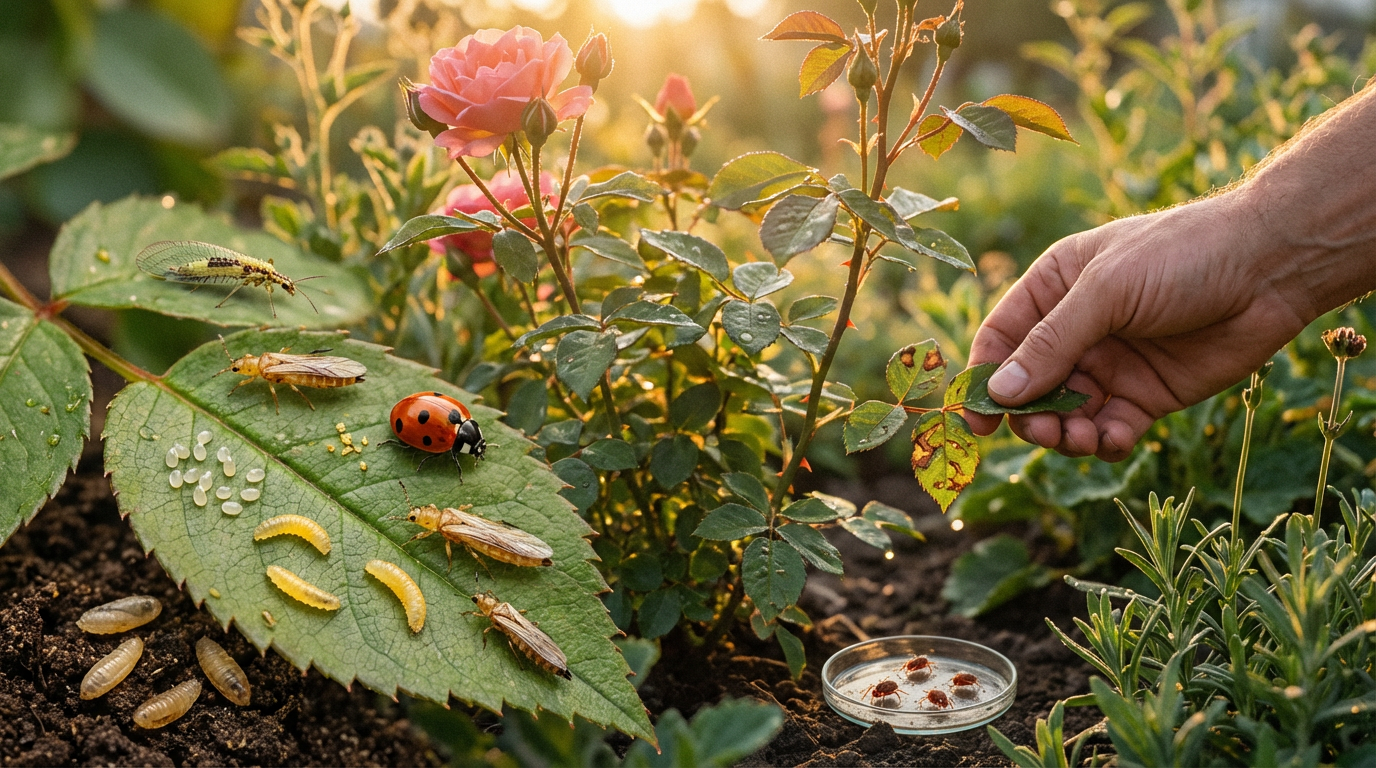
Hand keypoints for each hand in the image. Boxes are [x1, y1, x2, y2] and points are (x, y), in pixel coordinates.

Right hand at [965, 194, 1314, 460]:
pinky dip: (1104, 442)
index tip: (977, 418)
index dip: (983, 378)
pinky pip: (1109, 429)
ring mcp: (1110, 365)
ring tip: (1080, 438)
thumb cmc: (1182, 256)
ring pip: (1066, 414)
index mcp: (1054, 288)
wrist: (1270, 268)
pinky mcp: (1146, 396)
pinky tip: (1113, 439)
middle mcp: (1076, 329)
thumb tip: (999, 393)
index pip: (1001, 339)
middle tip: (1042, 431)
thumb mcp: (1106, 291)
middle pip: (1028, 386)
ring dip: (1064, 434)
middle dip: (1029, 414)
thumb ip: (1052, 343)